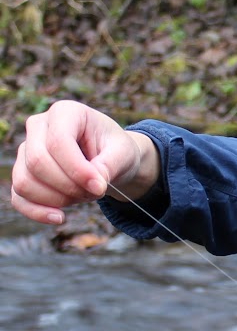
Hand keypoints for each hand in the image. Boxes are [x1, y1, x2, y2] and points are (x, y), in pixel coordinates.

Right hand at [10, 101, 160, 224]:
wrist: (111, 159)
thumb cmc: (116, 150)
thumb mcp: (123, 153)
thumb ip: (110, 165)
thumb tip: (94, 184)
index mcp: (65, 112)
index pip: (57, 142)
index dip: (77, 170)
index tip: (100, 187)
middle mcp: (38, 126)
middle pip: (37, 162)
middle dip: (68, 186)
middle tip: (96, 192)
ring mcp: (26, 150)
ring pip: (25, 181)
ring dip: (57, 199)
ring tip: (85, 196)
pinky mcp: (23, 173)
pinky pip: (19, 197)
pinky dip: (37, 212)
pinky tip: (59, 218)